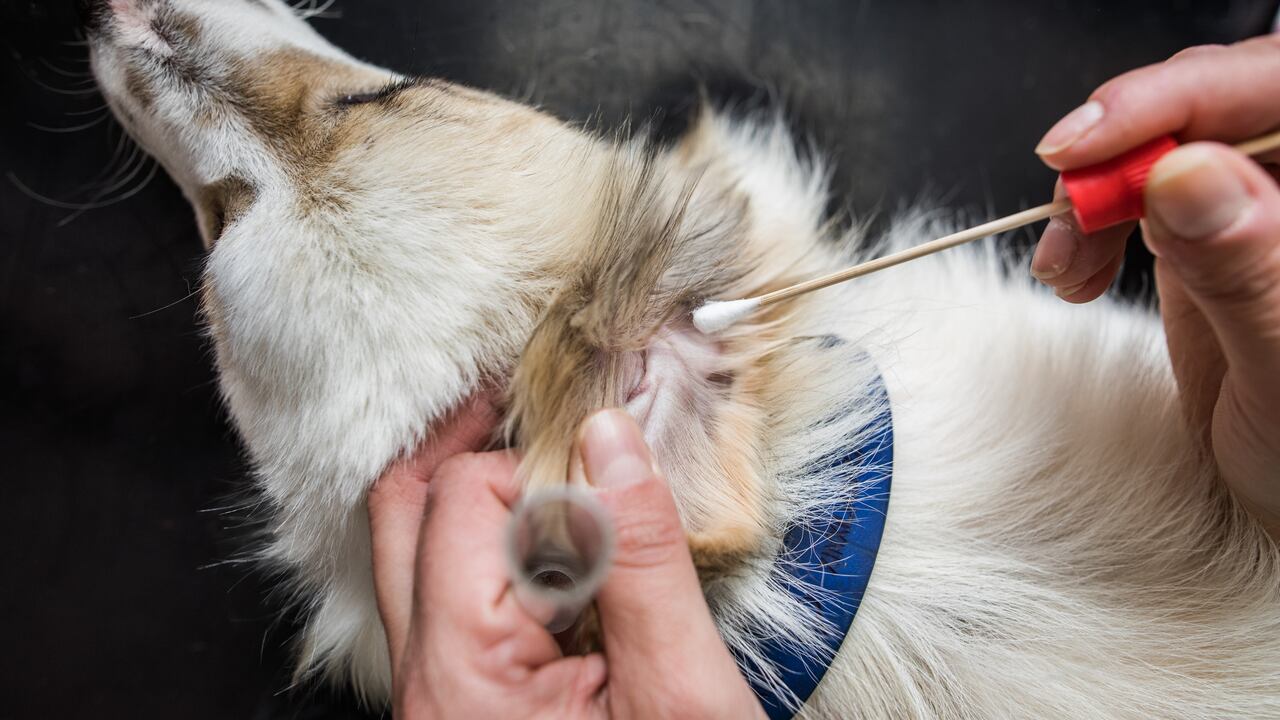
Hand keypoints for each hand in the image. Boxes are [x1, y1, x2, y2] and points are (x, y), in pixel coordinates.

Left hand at [368, 403, 763, 717]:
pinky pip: (448, 597)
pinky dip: (491, 548)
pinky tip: (554, 539)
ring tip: (551, 462)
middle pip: (406, 515)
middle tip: (536, 405)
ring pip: (417, 553)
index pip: (463, 502)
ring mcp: (434, 698)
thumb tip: (612, 440)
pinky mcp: (460, 704)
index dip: (538, 464)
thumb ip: (641, 558)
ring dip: (477, 495)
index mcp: (462, 677)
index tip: (606, 459)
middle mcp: (423, 684)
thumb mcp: (680, 694)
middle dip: (472, 448)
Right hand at [1031, 36, 1279, 536]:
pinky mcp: (1209, 234)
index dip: (1174, 98)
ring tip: (1066, 264)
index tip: (1089, 141)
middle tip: (1072, 215)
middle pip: (1206, 108)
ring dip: (1092, 194)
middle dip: (1121, 151)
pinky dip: (1089, 224)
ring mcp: (1254, 204)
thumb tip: (1186, 176)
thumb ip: (1247, 268)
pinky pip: (1138, 193)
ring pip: (1160, 146)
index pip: (1267, 86)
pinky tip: (1077, 270)